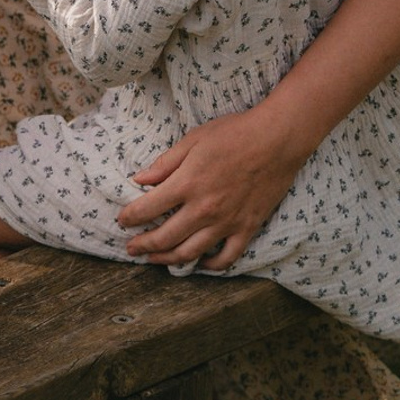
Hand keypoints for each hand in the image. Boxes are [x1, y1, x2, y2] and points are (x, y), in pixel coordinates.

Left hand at [115, 103, 310, 269]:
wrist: (277, 139)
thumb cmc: (234, 133)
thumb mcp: (192, 140)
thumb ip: (165, 163)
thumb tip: (139, 179)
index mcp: (187, 183)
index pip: (148, 208)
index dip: (130, 218)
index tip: (122, 221)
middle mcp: (204, 208)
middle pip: (165, 238)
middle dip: (143, 245)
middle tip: (130, 248)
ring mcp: (227, 222)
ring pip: (191, 253)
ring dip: (168, 259)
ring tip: (154, 260)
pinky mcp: (247, 228)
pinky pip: (226, 257)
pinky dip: (210, 266)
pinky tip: (198, 263)